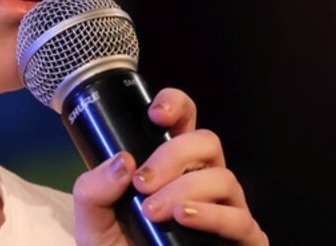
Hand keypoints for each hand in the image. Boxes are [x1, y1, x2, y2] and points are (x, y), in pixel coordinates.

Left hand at [71, 88, 267, 245]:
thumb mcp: (92, 224)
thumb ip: (93, 190)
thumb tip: (123, 161)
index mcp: (169, 167)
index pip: (183, 120)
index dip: (176, 104)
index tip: (155, 114)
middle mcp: (201, 181)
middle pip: (207, 140)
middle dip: (175, 154)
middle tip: (143, 182)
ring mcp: (225, 210)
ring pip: (224, 177)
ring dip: (186, 189)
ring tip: (154, 212)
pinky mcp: (243, 240)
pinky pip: (240, 219)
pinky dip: (212, 215)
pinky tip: (184, 217)